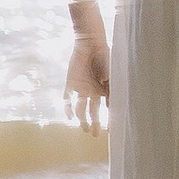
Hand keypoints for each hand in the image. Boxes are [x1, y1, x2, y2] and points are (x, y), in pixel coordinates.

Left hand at [64, 14, 109, 129]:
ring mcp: (82, 89)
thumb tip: (110, 98)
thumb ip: (111, 84)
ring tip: (83, 128)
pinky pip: (67, 99)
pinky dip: (67, 108)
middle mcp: (94, 92)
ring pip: (81, 108)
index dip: (110, 120)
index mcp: (106, 90)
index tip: (110, 131)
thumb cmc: (104, 57)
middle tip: (94, 135)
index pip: (109, 109)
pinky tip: (69, 117)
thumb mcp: (111, 72)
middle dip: (94, 124)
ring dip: (81, 119)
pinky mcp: (71, 84)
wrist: (90, 43)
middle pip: (94, 112)